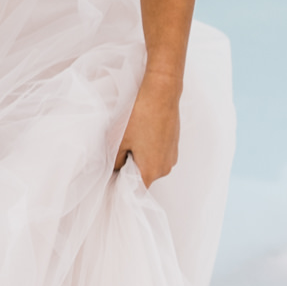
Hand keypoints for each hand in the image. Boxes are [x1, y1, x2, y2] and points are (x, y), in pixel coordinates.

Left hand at [115, 72, 180, 187]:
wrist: (161, 92)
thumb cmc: (141, 115)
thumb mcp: (119, 140)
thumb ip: (115, 161)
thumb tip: (114, 170)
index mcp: (151, 171)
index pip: (136, 192)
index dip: (122, 187)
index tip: (112, 179)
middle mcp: (165, 167)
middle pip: (143, 178)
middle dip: (129, 169)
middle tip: (118, 152)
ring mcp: (172, 155)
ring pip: (151, 164)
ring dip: (140, 157)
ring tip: (131, 138)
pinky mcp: (174, 144)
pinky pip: (159, 153)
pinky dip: (149, 148)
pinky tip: (141, 132)